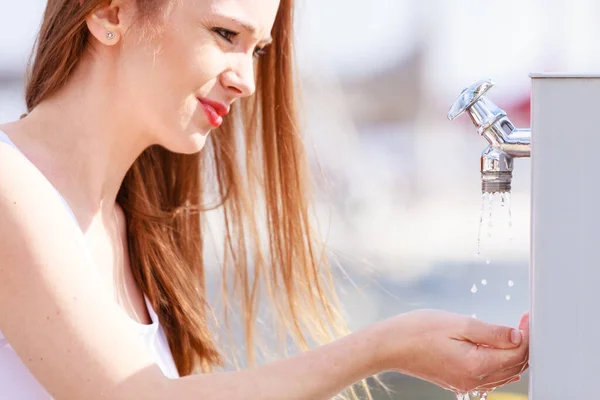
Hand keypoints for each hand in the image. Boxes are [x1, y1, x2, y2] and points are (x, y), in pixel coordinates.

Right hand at [370, 310, 528, 392]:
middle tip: (524, 321)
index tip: (528, 317)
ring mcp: (466, 383)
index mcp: (477, 366)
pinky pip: (490, 376)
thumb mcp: (458, 323)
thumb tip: (518, 336)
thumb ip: (492, 332)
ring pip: (504, 373)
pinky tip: (497, 347)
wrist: (390, 345)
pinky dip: (500, 362)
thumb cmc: (417, 331)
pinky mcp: (459, 380)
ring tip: (514, 331)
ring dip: (514, 353)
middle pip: (515, 366)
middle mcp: (474, 380)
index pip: (517, 353)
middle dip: (524, 343)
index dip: (528, 334)